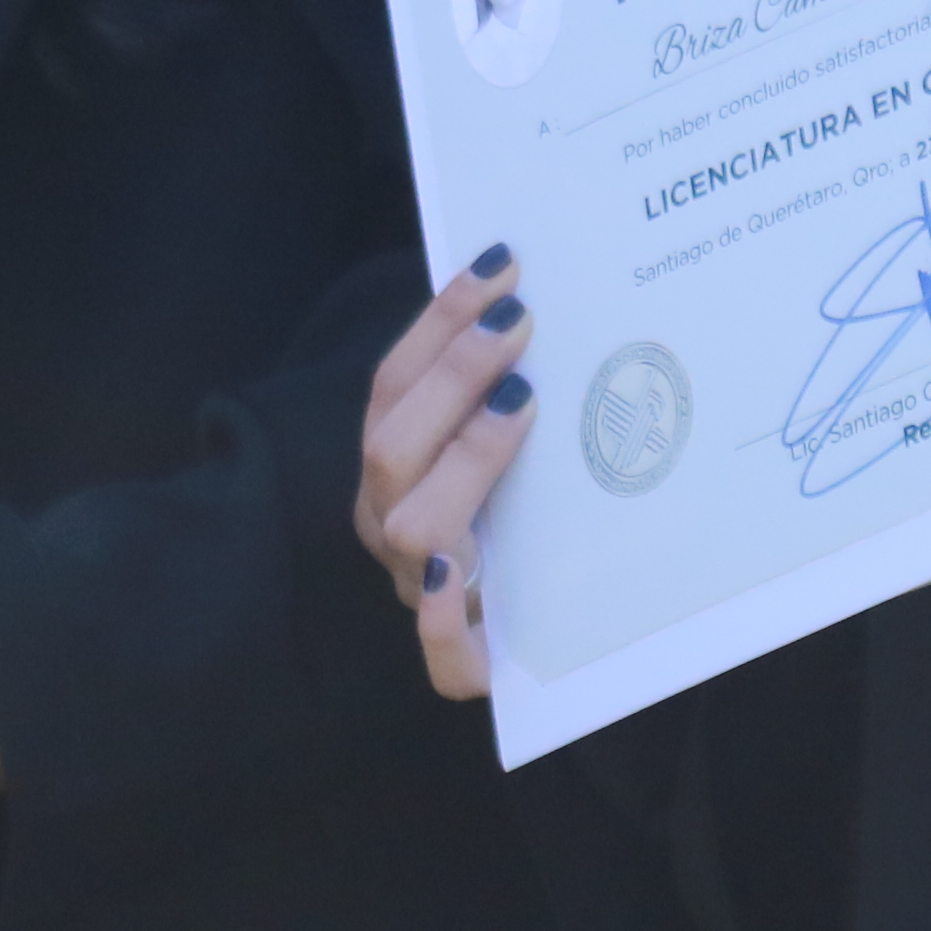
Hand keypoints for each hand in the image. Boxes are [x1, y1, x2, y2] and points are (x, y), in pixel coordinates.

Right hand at [354, 248, 536, 700]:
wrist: (526, 623)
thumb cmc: (519, 507)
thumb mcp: (502, 439)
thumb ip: (503, 381)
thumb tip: (537, 289)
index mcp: (392, 467)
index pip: (393, 385)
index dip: (441, 322)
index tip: (502, 268)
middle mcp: (394, 526)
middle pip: (392, 448)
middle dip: (453, 377)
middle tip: (521, 325)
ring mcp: (423, 592)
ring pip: (414, 529)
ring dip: (463, 458)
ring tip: (519, 406)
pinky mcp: (465, 661)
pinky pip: (443, 658)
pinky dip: (445, 619)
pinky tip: (466, 577)